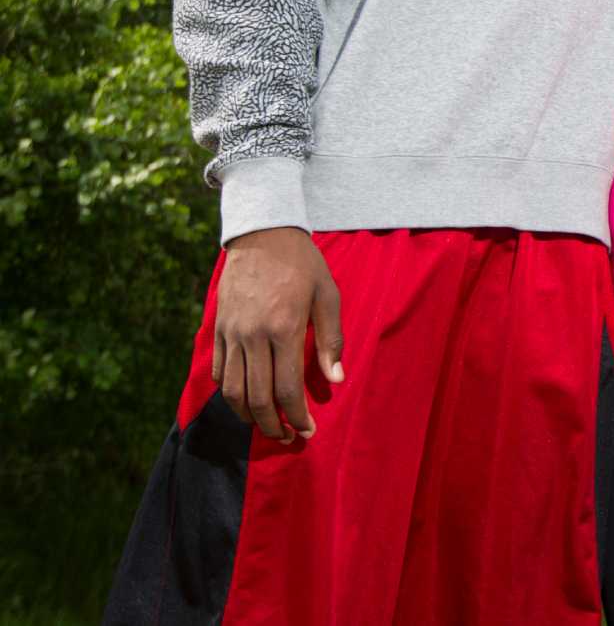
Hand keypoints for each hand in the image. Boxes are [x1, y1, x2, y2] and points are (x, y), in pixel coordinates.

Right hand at [213, 227, 343, 442]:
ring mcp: (231, 333)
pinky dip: (231, 394)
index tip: (307, 431)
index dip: (297, 417)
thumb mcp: (327, 295)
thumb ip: (331, 340)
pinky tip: (247, 399)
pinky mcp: (218, 329)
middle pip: (257, 398)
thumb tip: (335, 380)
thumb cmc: (302, 264)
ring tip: (267, 427)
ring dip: (249, 417)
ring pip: (232, 391)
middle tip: (287, 439)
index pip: (287, 389)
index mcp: (284, 328)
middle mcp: (253, 336)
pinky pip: (220, 372)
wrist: (262, 234)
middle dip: (272, 426)